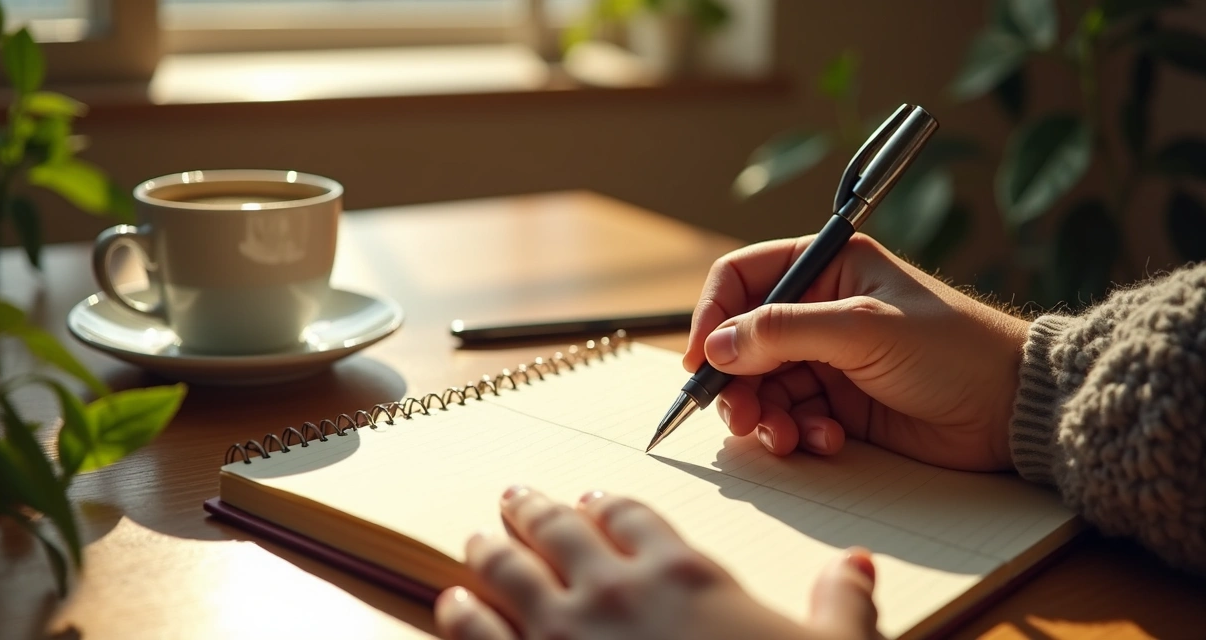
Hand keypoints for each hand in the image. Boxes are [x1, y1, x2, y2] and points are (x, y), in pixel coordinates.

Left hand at [435, 487, 880, 639]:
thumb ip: (842, 602)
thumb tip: (855, 564)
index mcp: (684, 573)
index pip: (633, 516)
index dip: (609, 504)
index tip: (594, 499)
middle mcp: (616, 591)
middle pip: (560, 530)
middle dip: (533, 509)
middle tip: (514, 497)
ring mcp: (566, 635)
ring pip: (513, 571)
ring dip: (491, 549)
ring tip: (476, 537)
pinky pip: (481, 635)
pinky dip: (462, 614)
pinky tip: (451, 602)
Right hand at [683, 234, 1029, 470]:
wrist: (1009, 409)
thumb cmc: (952, 350)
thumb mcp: (862, 330)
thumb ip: (782, 333)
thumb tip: (714, 346)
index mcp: (826, 268)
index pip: (741, 279)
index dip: (712, 316)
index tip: (701, 360)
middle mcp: (818, 309)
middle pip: (741, 341)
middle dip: (735, 381)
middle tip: (742, 417)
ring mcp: (827, 358)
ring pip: (760, 386)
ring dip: (765, 416)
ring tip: (787, 436)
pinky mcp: (838, 403)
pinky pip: (790, 417)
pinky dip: (796, 433)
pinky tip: (826, 440)